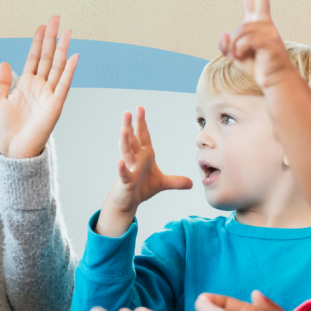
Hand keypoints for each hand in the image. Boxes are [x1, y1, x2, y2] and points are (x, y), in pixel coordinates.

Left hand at [0, 16, 78, 158]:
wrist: (12, 150)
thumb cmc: (5, 130)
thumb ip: (2, 83)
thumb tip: (5, 63)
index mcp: (25, 85)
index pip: (34, 58)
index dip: (38, 42)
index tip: (42, 26)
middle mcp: (39, 87)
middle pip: (47, 57)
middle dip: (52, 38)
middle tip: (56, 19)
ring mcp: (48, 94)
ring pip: (57, 66)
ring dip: (62, 49)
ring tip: (67, 31)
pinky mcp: (55, 105)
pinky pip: (63, 84)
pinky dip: (69, 70)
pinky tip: (73, 56)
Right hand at [95, 107, 192, 236]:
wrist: (128, 202)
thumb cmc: (141, 188)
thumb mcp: (162, 183)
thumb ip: (176, 181)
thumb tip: (192, 183)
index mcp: (144, 156)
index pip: (143, 137)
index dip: (142, 123)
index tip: (140, 109)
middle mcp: (135, 159)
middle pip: (132, 140)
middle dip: (130, 126)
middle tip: (128, 112)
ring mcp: (129, 169)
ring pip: (126, 153)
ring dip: (125, 141)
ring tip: (123, 129)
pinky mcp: (125, 181)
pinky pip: (123, 174)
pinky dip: (121, 168)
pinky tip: (119, 162)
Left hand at [219, 0, 296, 89]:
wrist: (274, 80)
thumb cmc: (256, 67)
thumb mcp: (234, 56)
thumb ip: (226, 46)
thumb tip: (224, 34)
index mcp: (257, 23)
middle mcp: (264, 23)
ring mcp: (268, 31)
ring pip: (240, 31)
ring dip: (235, 47)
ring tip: (242, 56)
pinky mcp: (269, 42)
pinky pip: (244, 41)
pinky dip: (239, 51)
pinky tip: (245, 57)